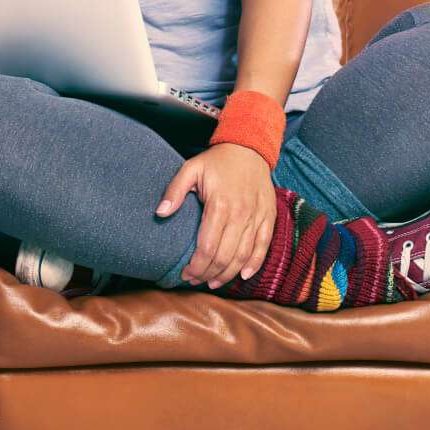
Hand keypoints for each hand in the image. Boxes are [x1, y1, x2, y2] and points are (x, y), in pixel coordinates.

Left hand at [154, 143, 276, 287]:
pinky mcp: (269, 217)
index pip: (207, 248)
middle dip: (208, 274)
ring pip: (243, 256)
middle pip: (224, 257)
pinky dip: (254, 264)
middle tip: (195, 280)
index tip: (185, 273)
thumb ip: (174, 191)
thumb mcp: (191, 168)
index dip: (196, 266)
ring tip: (213, 282)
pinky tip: (243, 275)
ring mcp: (257, 217)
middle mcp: (241, 214)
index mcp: (220, 205)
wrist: (249, 147)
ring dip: (228, 274)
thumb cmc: (217, 161)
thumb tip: (160, 213)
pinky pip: (264, 246)